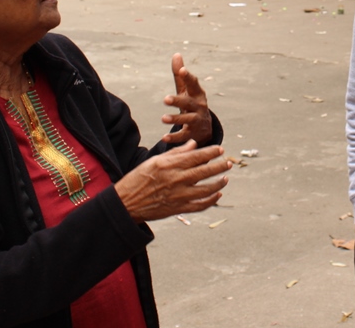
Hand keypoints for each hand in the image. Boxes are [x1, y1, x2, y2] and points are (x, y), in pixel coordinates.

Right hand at [115, 140, 231, 222]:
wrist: (126, 203)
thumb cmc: (138, 179)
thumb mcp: (155, 161)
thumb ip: (176, 153)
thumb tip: (193, 144)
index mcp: (170, 165)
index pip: (196, 156)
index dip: (211, 152)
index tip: (220, 149)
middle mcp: (176, 179)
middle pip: (205, 171)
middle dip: (219, 166)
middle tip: (228, 162)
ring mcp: (179, 195)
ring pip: (206, 189)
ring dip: (219, 183)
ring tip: (225, 179)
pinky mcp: (178, 208)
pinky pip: (200, 205)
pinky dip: (211, 201)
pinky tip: (217, 195)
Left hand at [161, 53, 212, 144]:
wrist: (204, 128)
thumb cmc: (192, 104)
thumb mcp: (187, 90)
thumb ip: (180, 75)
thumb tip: (176, 54)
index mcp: (197, 94)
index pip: (193, 84)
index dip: (188, 77)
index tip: (182, 71)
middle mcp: (199, 106)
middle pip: (189, 102)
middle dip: (178, 100)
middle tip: (165, 99)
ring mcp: (197, 120)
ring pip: (187, 119)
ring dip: (176, 119)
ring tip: (163, 118)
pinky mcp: (193, 134)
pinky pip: (184, 135)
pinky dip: (175, 137)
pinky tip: (164, 137)